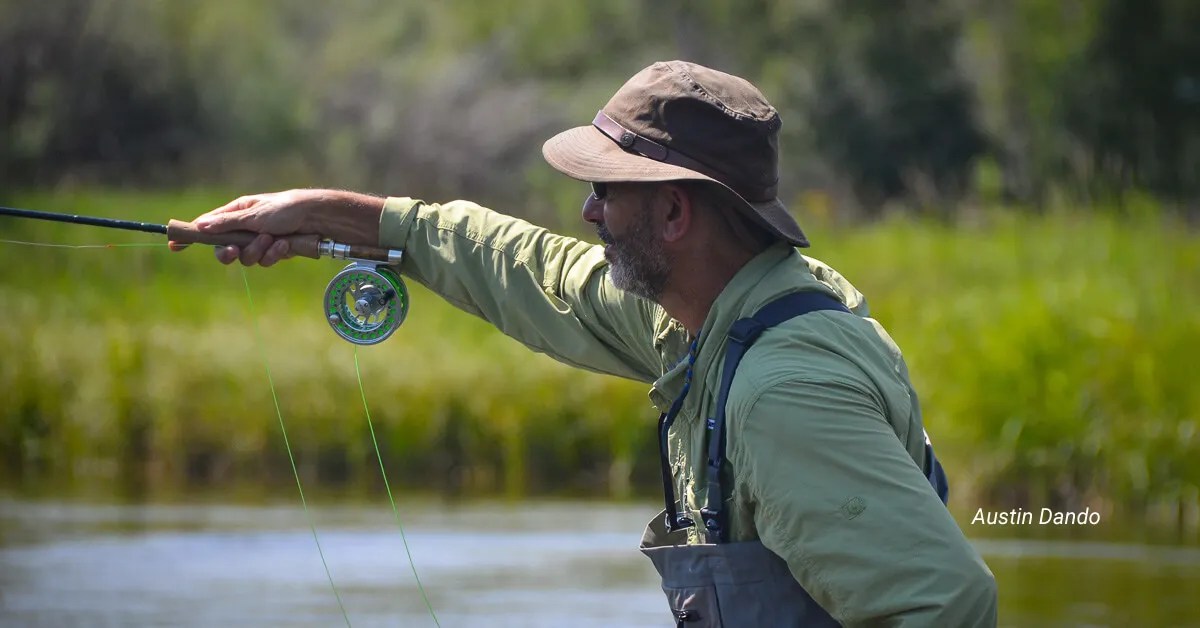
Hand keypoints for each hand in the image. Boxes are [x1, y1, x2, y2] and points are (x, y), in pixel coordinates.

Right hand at [169, 189, 382, 266]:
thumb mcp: (254, 215)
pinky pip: (265, 261)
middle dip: (230, 253)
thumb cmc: (286, 209)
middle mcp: (246, 226)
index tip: (174, 245)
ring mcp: (260, 240)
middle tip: (234, 252)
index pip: (207, 225)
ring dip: (258, 251)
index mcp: (237, 212)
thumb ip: (227, 224)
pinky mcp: (275, 251)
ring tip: (273, 240)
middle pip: (224, 248)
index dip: (191, 236)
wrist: (318, 218)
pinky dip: (274, 254)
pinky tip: (285, 244)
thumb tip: (200, 227)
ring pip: (246, 258)